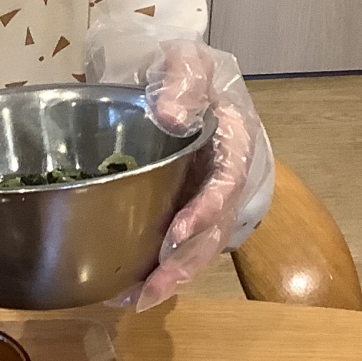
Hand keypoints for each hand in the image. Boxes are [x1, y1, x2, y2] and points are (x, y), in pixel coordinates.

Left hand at [120, 37, 263, 310]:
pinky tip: (127, 290)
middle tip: (152, 290)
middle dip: (185, 263)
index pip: (227, 180)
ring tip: (136, 300)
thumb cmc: (181, 70)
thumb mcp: (184, 60)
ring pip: (199, 247)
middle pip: (215, 229)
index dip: (206, 210)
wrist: (174, 80)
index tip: (177, 232)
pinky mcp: (189, 211)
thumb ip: (182, 80)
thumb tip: (170, 115)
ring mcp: (210, 198)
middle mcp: (228, 177)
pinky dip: (159, 270)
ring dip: (172, 277)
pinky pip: (181, 246)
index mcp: (234, 139)